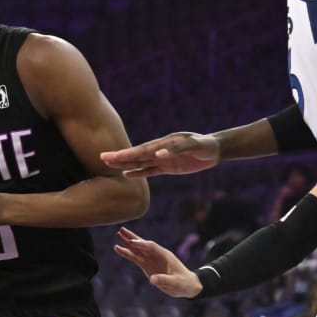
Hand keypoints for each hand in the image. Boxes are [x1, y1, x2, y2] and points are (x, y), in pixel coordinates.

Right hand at [101, 132, 219, 178]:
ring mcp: (162, 158)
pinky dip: (137, 172)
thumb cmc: (205, 145)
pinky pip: (149, 171)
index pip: (145, 149)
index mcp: (165, 142)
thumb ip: (177, 149)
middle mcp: (160, 149)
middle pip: (137, 154)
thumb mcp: (195, 144)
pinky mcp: (166, 167)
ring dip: (124, 163)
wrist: (214, 149)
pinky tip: (125, 174)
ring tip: (107, 163)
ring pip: (139, 162)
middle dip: (120, 156)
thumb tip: (159, 154)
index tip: (117, 156)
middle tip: (102, 157)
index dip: (131, 153)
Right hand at [113, 227, 202, 297]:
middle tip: (121, 230)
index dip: (142, 244)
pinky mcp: (147, 266)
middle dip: (132, 237)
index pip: (152, 247)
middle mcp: (157, 255)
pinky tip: (119, 249)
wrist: (187, 286)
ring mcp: (151, 260)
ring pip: (137, 250)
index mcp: (165, 255)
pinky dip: (127, 254)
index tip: (132, 242)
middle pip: (143, 244)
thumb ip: (165, 280)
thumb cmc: (184, 283)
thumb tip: (152, 279)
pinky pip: (135, 259)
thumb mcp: (176, 282)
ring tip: (117, 235)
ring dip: (128, 243)